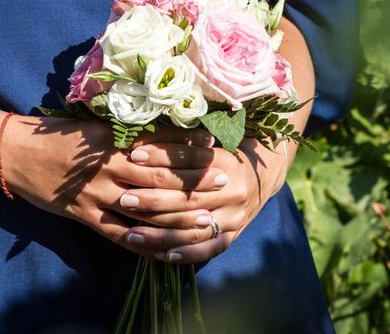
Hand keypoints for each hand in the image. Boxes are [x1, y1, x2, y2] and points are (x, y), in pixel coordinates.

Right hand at [1, 115, 226, 256]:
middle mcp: (108, 167)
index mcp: (111, 140)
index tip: (214, 145)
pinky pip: (120, 235)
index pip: (158, 144)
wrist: (15, 153)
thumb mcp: (92, 126)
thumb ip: (124, 131)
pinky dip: (145, 244)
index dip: (188, 146)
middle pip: (159, 177)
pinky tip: (167, 248)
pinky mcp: (84, 216)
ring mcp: (97, 195)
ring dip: (177, 214)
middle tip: (222, 180)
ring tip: (206, 216)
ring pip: (145, 209)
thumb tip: (161, 129)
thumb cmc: (56, 134)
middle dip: (193, 179)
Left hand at [119, 138, 288, 262]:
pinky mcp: (233, 235)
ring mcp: (234, 216)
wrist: (263, 176)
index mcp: (226, 163)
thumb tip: (143, 134)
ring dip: (161, 234)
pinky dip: (185, 254)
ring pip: (194, 228)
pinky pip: (208, 249)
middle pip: (189, 198)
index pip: (190, 159)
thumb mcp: (211, 143)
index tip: (134, 156)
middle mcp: (232, 191)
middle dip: (154, 199)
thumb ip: (183, 141)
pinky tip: (161, 255)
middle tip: (125, 199)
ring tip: (131, 235)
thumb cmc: (227, 155)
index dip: (161, 157)